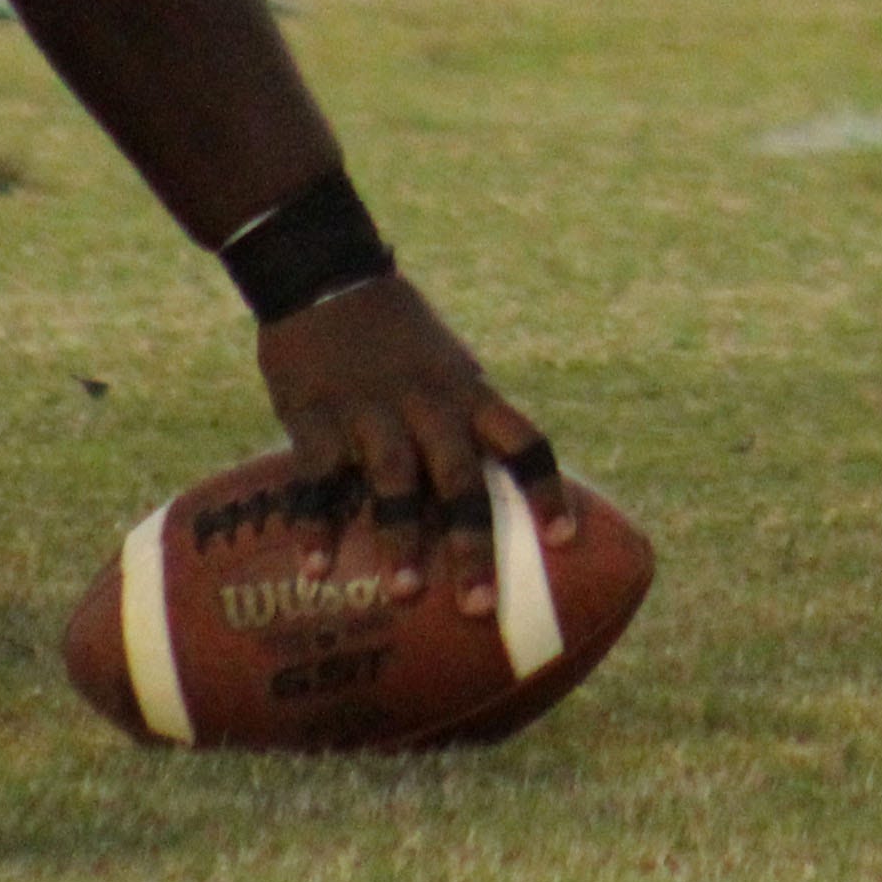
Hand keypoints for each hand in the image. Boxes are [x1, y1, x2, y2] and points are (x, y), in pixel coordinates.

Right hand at [254, 270, 541, 618]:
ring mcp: (371, 409)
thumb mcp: (447, 365)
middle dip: (472, 544)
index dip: (546, 491)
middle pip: (461, 479)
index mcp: (469, 392)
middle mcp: (429, 404)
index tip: (566, 540)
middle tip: (482, 607)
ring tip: (406, 593)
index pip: (524, 442)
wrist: (327, 273)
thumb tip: (490, 493)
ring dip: (401, 538)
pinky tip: (317, 568)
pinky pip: (319, 476)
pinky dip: (318, 522)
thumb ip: (465, 421)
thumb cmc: (395, 334)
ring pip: (396, 479)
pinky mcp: (315, 413)